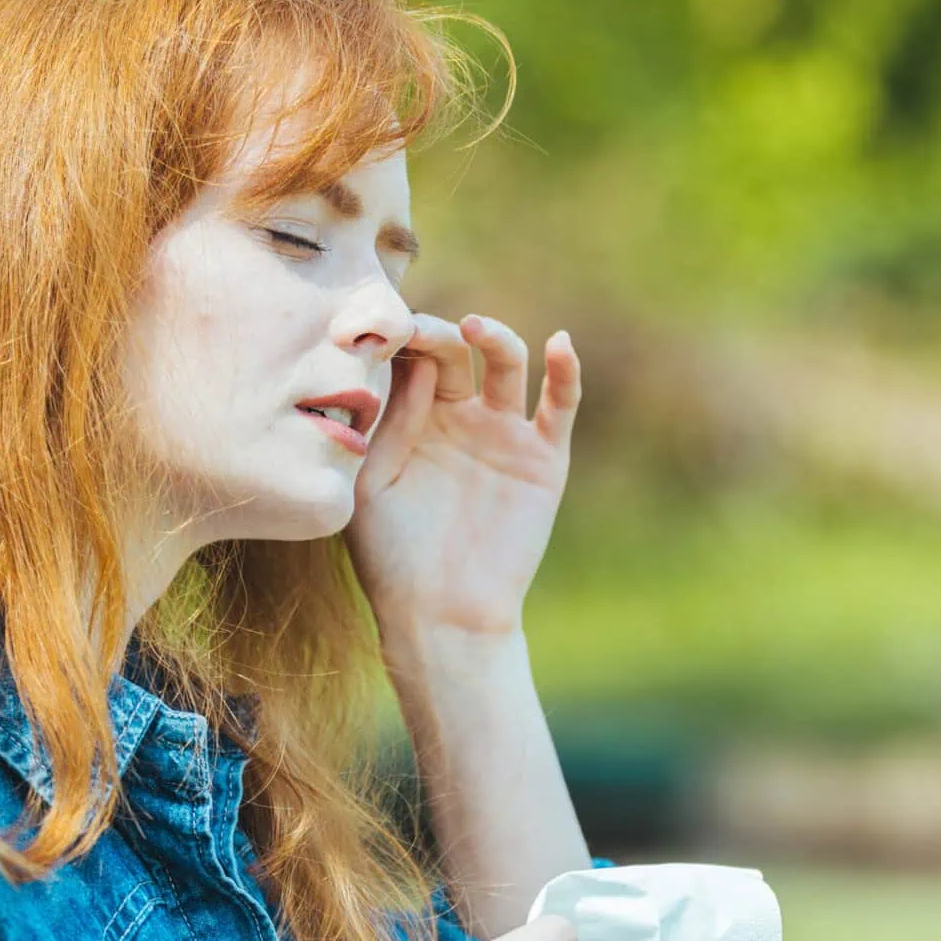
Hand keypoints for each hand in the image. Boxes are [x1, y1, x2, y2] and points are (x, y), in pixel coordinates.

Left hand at [346, 313, 579, 640]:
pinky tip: (560, 345)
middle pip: (457, 352)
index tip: (380, 327)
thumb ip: (393, 423)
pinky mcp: (544, 457)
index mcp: (414, 419)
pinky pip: (560, 406)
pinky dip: (566, 372)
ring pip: (506, 365)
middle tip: (420, 329)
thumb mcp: (374, 483)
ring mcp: (504, 433)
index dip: (401, 338)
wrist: (441, 613)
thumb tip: (420, 364)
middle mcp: (460, 417)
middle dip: (440, 333)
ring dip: (494, 337)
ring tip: (473, 328)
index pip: (412, 358)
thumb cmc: (393, 554)